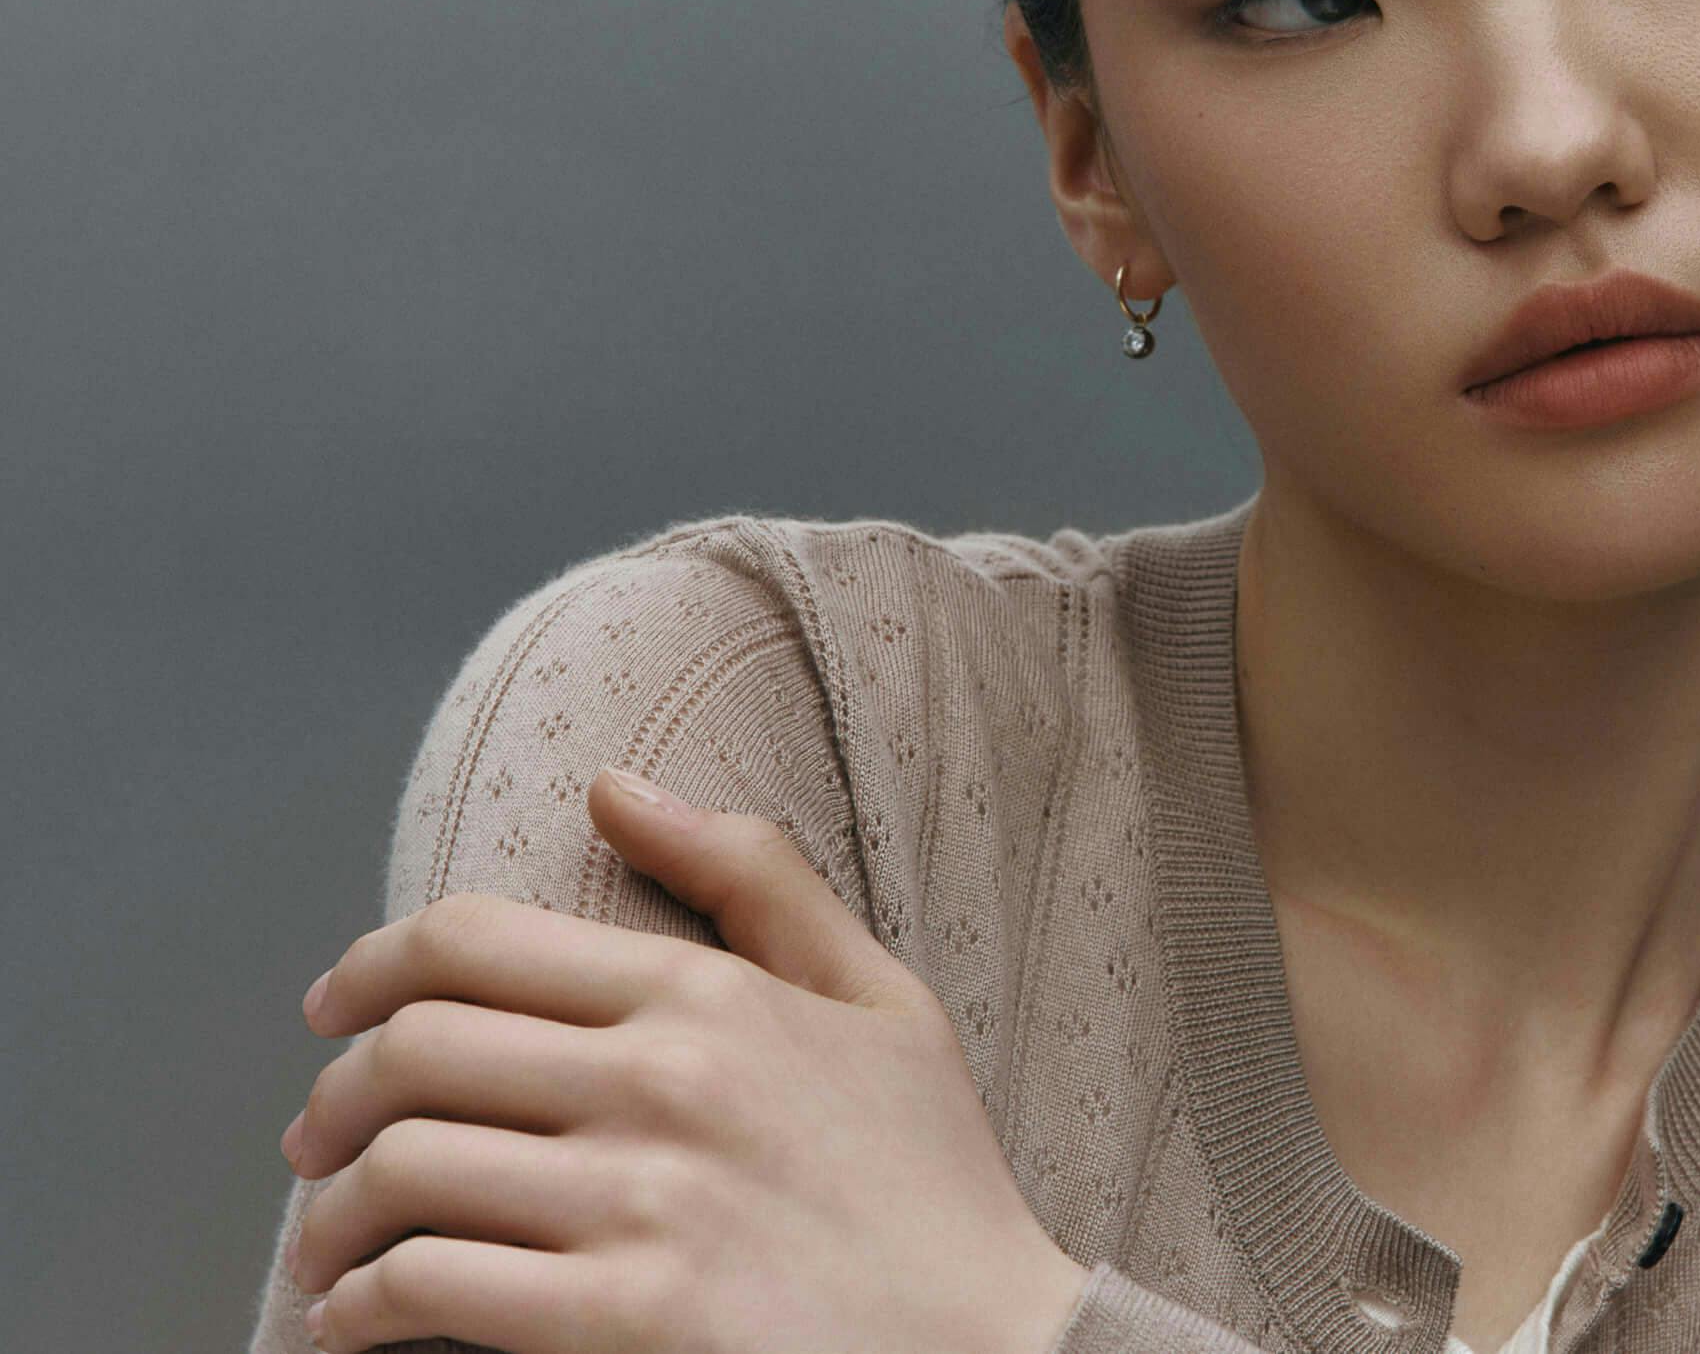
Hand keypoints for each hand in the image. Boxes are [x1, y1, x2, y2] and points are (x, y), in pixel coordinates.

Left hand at [280, 765, 1090, 1353]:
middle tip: (316, 1137)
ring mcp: (643, 1203)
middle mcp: (663, 1081)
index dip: (368, 968)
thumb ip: (755, 877)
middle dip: (334, 1096)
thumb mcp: (882, 998)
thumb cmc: (934, 1184)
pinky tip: (356, 1321)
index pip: (475, 943)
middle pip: (415, 1053)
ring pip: (405, 1172)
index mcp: (710, 994)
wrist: (999, 1351)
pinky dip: (361, 1306)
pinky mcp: (627, 1321)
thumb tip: (616, 785)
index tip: (331, 1009)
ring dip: (330, 1214)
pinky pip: (431, 1290)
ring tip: (327, 1243)